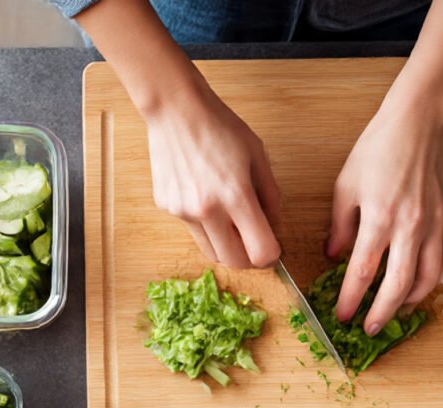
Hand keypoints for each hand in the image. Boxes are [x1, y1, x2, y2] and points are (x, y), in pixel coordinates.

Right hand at [145, 80, 280, 267]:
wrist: (175, 110)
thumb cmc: (219, 126)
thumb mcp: (257, 154)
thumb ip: (270, 194)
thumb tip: (274, 223)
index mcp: (236, 195)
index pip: (260, 251)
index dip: (271, 255)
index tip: (273, 249)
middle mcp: (207, 210)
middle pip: (233, 262)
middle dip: (248, 260)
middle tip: (253, 245)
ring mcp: (184, 212)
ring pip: (211, 252)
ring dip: (226, 247)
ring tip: (231, 224)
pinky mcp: (168, 209)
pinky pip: (192, 231)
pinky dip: (205, 226)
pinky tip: (204, 199)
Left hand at [326, 96, 442, 331]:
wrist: (417, 121)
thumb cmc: (377, 149)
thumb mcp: (345, 186)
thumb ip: (340, 226)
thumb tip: (334, 256)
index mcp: (379, 220)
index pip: (362, 273)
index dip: (351, 300)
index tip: (342, 316)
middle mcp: (410, 227)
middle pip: (398, 285)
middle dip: (382, 312)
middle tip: (370, 328)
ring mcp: (435, 224)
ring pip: (429, 276)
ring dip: (413, 300)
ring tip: (398, 309)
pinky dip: (442, 270)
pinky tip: (428, 277)